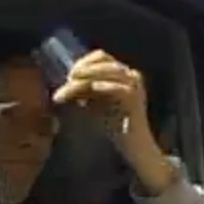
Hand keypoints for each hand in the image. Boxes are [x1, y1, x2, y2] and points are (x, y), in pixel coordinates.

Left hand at [53, 50, 172, 194]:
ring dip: (88, 76)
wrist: (133, 146)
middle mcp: (132, 77)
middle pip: (105, 61)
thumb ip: (83, 89)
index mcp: (122, 75)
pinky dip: (104, 86)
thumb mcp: (94, 102)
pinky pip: (119, 88)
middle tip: (68, 78)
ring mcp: (136, 87)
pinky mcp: (137, 99)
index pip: (102, 56)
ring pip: (110, 72)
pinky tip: (92, 88)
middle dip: (84, 68)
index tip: (69, 73)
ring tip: (72, 84)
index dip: (84, 61)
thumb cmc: (113, 126)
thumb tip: (66, 80)